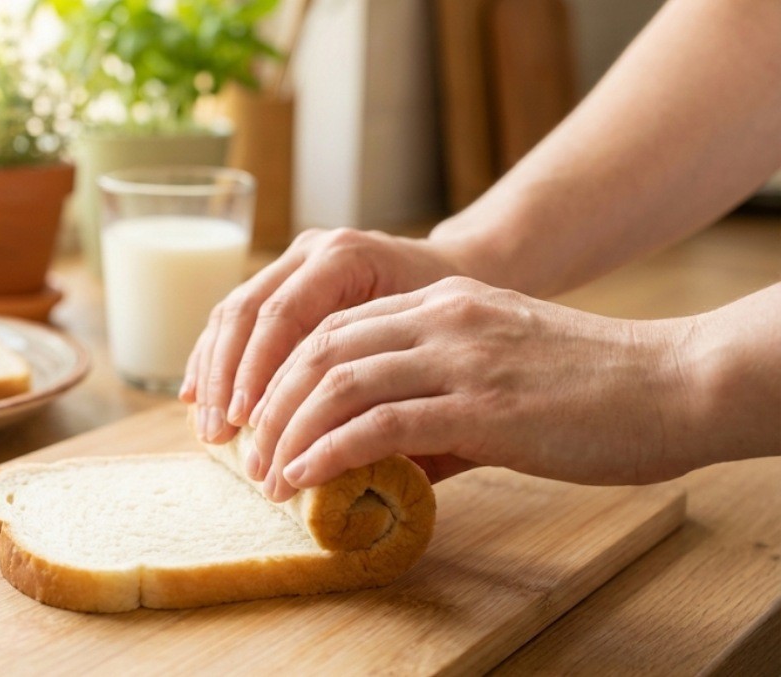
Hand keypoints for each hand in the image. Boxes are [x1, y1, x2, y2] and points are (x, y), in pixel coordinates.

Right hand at [180, 228, 466, 448]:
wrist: (463, 271)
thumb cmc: (454, 321)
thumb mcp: (431, 349)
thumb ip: (387, 387)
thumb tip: (341, 456)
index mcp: (346, 257)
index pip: (283, 315)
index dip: (258, 372)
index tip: (248, 424)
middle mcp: (312, 250)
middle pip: (247, 311)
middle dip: (226, 379)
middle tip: (219, 434)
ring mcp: (292, 262)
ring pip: (232, 314)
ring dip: (212, 374)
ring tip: (209, 430)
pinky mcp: (281, 282)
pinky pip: (234, 319)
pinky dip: (213, 360)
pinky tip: (197, 399)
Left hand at [251, 276, 703, 501]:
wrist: (674, 383)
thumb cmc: (592, 388)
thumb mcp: (500, 373)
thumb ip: (437, 409)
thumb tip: (384, 462)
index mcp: (443, 305)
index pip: (334, 329)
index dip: (283, 373)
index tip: (260, 418)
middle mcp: (442, 320)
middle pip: (320, 349)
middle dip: (270, 403)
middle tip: (247, 452)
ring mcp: (461, 358)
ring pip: (339, 382)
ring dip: (289, 432)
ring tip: (266, 475)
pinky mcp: (482, 405)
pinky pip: (381, 423)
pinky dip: (331, 450)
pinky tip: (305, 476)